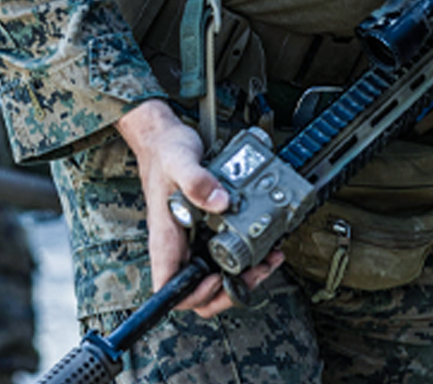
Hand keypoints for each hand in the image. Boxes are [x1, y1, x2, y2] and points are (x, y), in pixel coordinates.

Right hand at [115, 99, 285, 317]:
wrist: (164, 138)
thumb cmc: (165, 152)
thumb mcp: (181, 161)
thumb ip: (197, 181)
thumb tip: (220, 203)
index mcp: (166, 238)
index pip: (171, 288)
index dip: (195, 295)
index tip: (217, 279)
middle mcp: (178, 245)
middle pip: (199, 292)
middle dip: (230, 291)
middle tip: (256, 272)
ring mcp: (192, 240)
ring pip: (215, 276)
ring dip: (243, 276)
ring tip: (267, 260)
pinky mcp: (206, 229)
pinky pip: (224, 254)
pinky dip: (245, 256)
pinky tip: (263, 243)